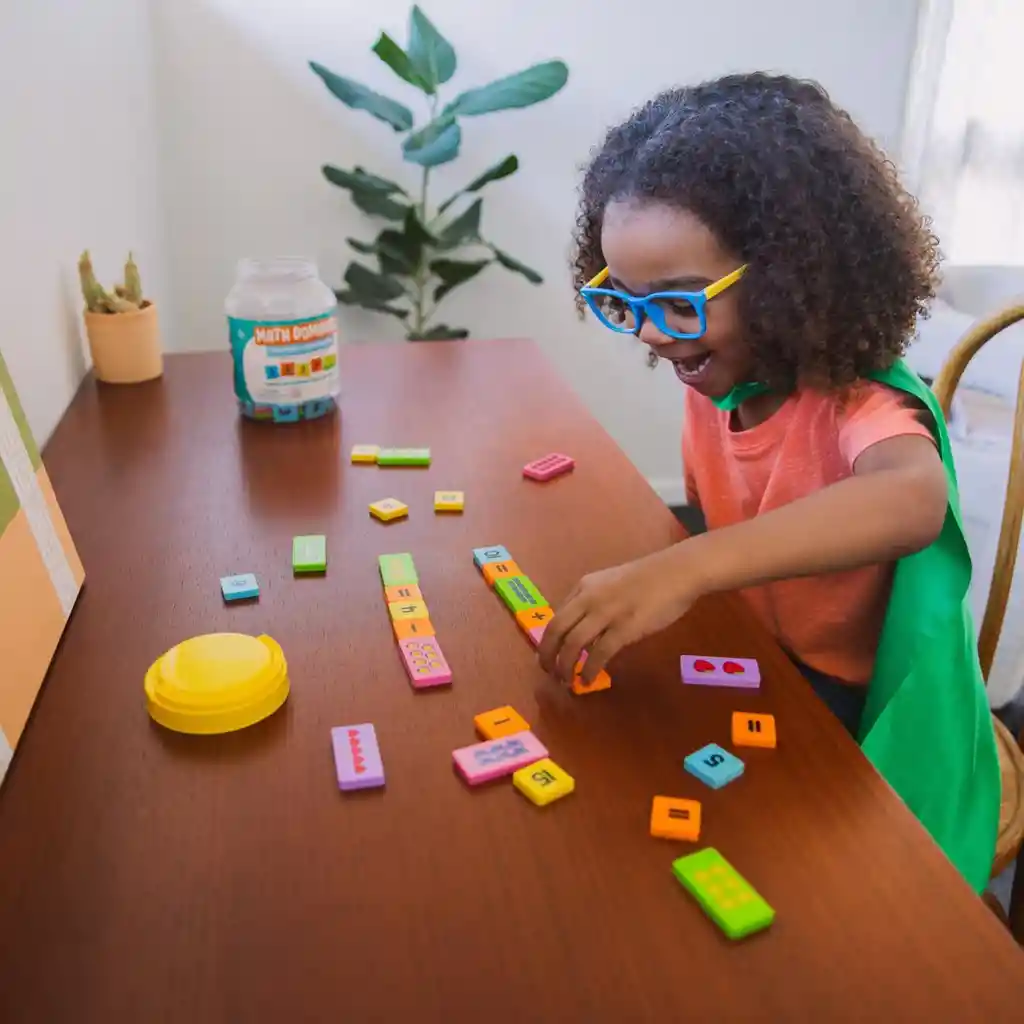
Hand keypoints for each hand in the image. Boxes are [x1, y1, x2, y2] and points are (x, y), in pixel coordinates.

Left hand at [537, 548, 701, 683]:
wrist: (677, 572)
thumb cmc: (649, 579)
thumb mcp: (611, 584)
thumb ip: (595, 602)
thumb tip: (584, 630)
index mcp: (584, 587)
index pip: (556, 616)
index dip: (548, 640)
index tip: (548, 655)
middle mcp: (589, 599)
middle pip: (556, 630)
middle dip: (547, 655)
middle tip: (549, 672)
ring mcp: (606, 613)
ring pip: (572, 644)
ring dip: (565, 667)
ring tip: (566, 681)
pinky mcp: (624, 628)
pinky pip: (599, 654)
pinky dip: (589, 670)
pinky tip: (588, 680)